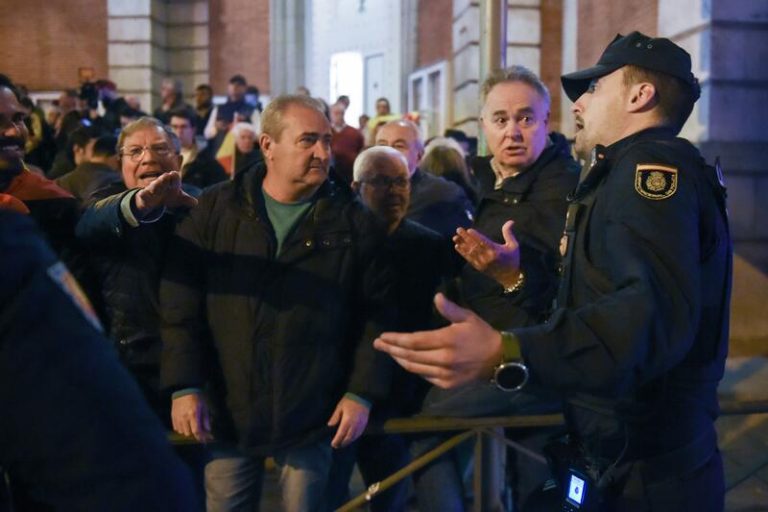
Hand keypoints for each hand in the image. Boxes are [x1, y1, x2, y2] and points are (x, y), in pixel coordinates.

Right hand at [134, 171, 197, 214]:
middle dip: (165, 179)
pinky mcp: (144, 196)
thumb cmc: (168, 195)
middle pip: (163, 181)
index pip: (174, 179)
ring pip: (153, 187)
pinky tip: (142, 194)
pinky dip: (143, 194)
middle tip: (167, 175)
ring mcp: (152, 189)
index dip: (175, 178)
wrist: (153, 200)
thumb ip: (186, 199)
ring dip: (155, 185)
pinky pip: (143, 195)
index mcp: (170, 183)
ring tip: (157, 183)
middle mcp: (161, 184)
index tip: (175, 174)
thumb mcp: (178, 198)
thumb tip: (195, 202)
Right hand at [171, 393, 212, 442]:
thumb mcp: (204, 406)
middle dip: (194, 433)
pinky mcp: (173, 416)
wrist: (184, 390)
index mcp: (194, 414)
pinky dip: (181, 429)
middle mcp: (185, 418)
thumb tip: (208, 430)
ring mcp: (177, 417)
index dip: (200, 437)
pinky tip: (185, 424)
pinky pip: (176, 428)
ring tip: (191, 426)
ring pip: (182, 432)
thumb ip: (206, 419)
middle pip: (189, 433)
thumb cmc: (197, 397)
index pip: (196, 431)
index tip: (204, 440)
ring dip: (187, 431)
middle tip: (198, 430)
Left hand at [327, 396, 369, 448]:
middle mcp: (354, 425)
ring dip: (348, 442)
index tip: (333, 444)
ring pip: (354, 437)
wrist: (362, 396)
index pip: (341, 434)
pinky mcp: (364, 424)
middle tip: (337, 446)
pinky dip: (354, 438)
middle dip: (342, 443)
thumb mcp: (339, 407)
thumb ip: (335, 417)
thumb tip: (330, 425)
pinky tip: (351, 438)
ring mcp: (360, 425)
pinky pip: (359, 434)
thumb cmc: (349, 401)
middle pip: (348, 438)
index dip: (337, 440)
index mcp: (347, 421)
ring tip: (343, 443)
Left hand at [374, 293, 501, 388]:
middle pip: (410, 355)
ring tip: (389, 352)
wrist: (499, 360)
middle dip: (391, 349)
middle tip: (378, 344)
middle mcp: (444, 359)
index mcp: (447, 341)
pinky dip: (413, 368)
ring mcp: (445, 374)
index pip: (414, 341)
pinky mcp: (446, 384)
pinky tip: (406, 361)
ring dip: (399, 360)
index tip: (383, 336)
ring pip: (414, 367)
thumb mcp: (468, 318)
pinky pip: (424, 376)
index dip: (396, 339)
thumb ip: (450, 309)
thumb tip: (436, 297)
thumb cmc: (481, 335)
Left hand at [453, 220, 520, 288]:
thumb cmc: (512, 259)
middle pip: (475, 246)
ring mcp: (482, 263)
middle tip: (458, 229)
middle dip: (465, 237)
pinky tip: (457, 246)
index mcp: (496, 252)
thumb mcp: (513, 245)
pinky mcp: (479, 267)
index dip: (476, 236)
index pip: (484, 242)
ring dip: (462, 244)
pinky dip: (463, 253)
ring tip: (455, 237)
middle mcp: (488, 258)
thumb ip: (509, 233)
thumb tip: (510, 221)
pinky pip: (469, 259)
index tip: (469, 230)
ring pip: (470, 252)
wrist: (509, 277)